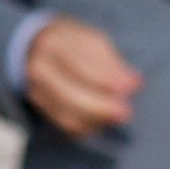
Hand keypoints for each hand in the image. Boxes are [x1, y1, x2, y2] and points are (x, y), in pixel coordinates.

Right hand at [24, 16, 140, 138]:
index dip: (107, 79)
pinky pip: (64, 123)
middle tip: (125, 112)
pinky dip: (86, 126)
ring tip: (118, 116)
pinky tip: (103, 122)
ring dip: (96, 119)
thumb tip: (134, 83)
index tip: (132, 87)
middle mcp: (40, 67)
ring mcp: (36, 89)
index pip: (80, 64)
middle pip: (69, 93)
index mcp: (54, 44)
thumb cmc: (73, 43)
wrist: (35, 47)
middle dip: (100, 106)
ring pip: (66, 114)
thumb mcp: (94, 41)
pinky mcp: (41, 106)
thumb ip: (113, 63)